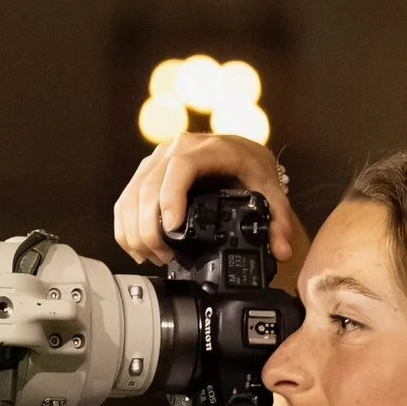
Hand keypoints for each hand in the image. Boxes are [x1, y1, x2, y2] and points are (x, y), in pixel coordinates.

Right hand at [113, 128, 306, 273]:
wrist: (239, 150)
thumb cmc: (251, 168)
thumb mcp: (271, 192)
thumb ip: (278, 222)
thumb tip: (280, 251)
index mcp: (209, 149)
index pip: (180, 168)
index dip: (171, 198)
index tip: (172, 229)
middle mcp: (177, 148)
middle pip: (149, 186)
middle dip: (150, 228)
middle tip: (165, 257)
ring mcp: (158, 159)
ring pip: (132, 194)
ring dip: (136, 231)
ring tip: (155, 257)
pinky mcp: (147, 171)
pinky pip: (126, 198)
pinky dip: (126, 226)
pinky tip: (138, 248)